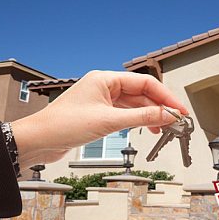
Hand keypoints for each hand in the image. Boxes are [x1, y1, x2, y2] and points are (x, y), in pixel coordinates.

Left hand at [11, 70, 187, 170]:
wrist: (38, 140)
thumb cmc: (63, 125)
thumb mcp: (109, 121)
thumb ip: (142, 117)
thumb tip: (167, 115)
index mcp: (105, 79)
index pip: (144, 83)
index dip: (165, 96)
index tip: (179, 110)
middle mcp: (104, 87)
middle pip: (141, 94)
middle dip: (160, 107)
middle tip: (176, 121)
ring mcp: (102, 101)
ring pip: (134, 105)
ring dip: (150, 116)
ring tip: (164, 129)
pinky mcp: (99, 114)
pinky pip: (125, 114)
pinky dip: (138, 122)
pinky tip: (147, 129)